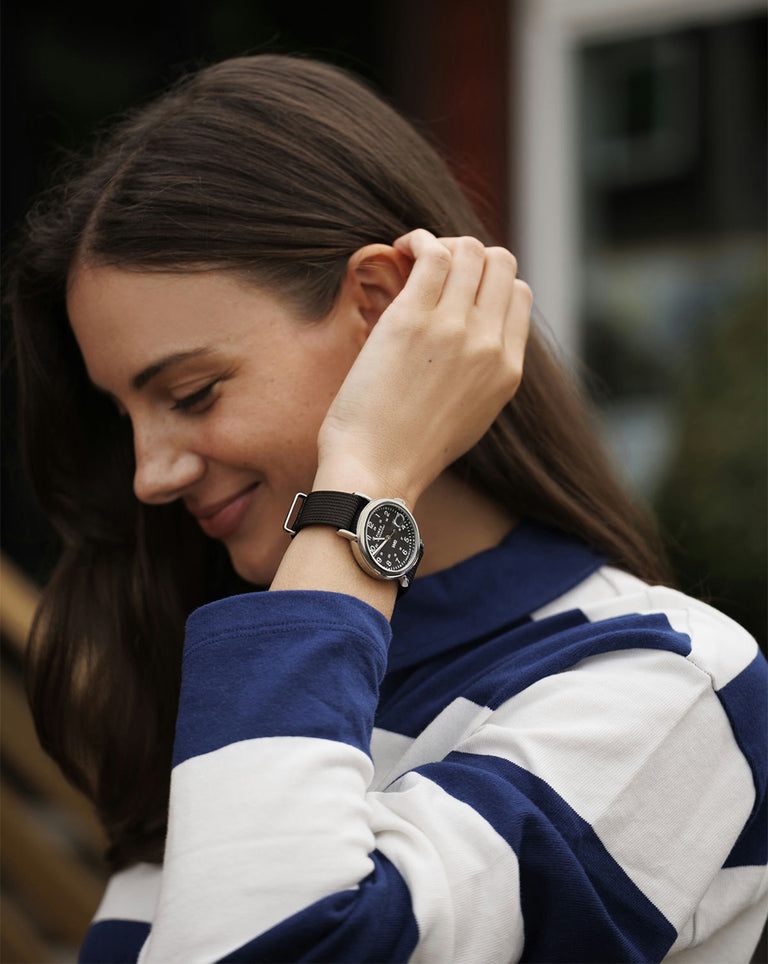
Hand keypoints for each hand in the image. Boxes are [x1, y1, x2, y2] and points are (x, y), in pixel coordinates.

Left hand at [316, 230, 532, 505]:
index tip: (455, 288)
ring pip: (470, 250)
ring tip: (411, 257)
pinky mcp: (413, 320)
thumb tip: (469, 334)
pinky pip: (433, 252)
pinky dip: (418, 240)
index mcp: (508, 370)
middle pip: (500, 263)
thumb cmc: (407, 449)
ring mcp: (454, 329)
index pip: (518, 294)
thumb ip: (479, 372)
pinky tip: (399, 250)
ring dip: (441, 243)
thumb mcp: (468, 414)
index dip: (487, 281)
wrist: (376, 473)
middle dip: (468, 255)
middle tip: (431, 269)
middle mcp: (489, 344)